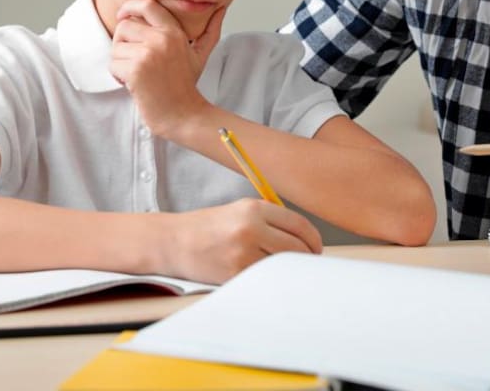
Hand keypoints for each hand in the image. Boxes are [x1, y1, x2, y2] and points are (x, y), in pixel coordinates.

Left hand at [109, 0, 224, 136]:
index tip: (123, 15)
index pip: (147, 5)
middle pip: (124, 25)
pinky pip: (113, 64)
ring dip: (120, 62)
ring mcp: (148, 54)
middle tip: (133, 59)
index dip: (130, 6)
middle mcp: (162, 39)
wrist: (183, 114)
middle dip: (122, 43)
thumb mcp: (201, 54)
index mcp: (174, 32)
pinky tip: (133, 84)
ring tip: (137, 73)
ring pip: (115, 46)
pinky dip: (118, 76)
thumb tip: (221, 8)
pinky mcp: (135, 70)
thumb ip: (210, 30)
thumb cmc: (186, 85)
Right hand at [164, 198, 322, 283]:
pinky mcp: (234, 273)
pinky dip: (269, 280)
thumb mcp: (238, 210)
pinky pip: (263, 279)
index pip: (299, 224)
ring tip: (287, 272)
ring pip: (282, 265)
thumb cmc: (207, 227)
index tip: (316, 248)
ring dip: (289, 271)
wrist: (172, 241)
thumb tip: (303, 238)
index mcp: (254, 208)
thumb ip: (270, 219)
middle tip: (307, 263)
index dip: (313, 239)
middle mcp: (250, 228)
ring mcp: (242, 252)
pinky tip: (266, 279)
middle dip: (306, 257)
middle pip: (296, 247)